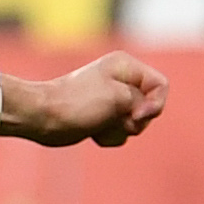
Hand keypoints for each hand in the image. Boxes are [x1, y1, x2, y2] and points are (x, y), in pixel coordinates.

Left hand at [7, 51, 170, 147]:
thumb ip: (144, 103)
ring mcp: (112, 101)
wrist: (42, 118)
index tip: (136, 115)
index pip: (161, 86)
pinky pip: (120, 133)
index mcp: (126, 67)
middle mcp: (121, 81)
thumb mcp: (119, 98)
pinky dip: (108, 136)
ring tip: (98, 124)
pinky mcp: (102, 118)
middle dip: (133, 120)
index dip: (155, 104)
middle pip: (149, 108)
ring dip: (118, 130)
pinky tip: (92, 132)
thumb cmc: (77, 103)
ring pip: (135, 124)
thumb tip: (140, 116)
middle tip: (112, 119)